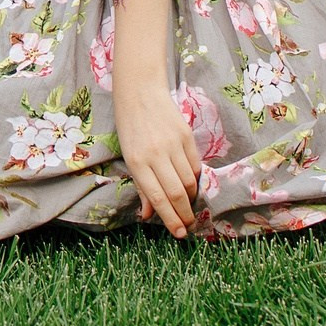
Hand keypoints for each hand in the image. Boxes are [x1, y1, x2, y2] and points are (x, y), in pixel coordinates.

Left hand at [113, 75, 203, 238]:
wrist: (140, 91)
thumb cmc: (129, 127)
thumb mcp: (129, 157)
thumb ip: (142, 186)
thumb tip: (149, 214)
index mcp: (137, 162)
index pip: (158, 198)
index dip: (170, 219)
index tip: (179, 233)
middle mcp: (156, 154)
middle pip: (177, 193)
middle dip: (184, 214)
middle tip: (188, 226)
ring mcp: (173, 144)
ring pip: (190, 181)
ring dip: (191, 199)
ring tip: (189, 207)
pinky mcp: (187, 136)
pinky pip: (196, 165)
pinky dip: (196, 179)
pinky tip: (192, 185)